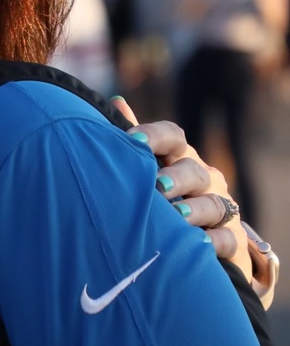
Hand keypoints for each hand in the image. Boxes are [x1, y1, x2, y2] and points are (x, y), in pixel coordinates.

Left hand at [112, 97, 275, 305]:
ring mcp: (219, 209)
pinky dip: (214, 240)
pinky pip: (227, 238)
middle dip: (177, 177)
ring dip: (195, 209)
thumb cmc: (161, 199)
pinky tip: (198, 243)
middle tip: (157, 186)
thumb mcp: (147, 170)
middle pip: (195, 170)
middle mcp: (203, 179)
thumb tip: (116, 102)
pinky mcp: (230, 240)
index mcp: (178, 159)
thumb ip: (134, 142)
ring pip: (214, 203)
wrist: (195, 241)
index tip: (131, 141)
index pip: (173, 137)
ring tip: (176, 215)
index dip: (154, 137)